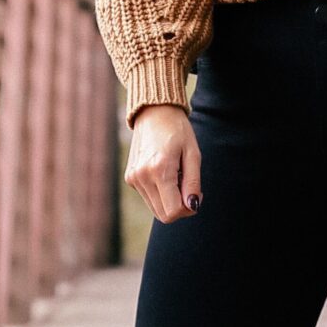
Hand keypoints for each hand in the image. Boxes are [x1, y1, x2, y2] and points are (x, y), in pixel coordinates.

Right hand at [124, 103, 202, 222]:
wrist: (154, 112)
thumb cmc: (178, 130)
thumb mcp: (193, 154)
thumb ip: (193, 183)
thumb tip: (192, 207)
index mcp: (159, 170)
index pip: (173, 211)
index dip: (189, 209)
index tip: (196, 194)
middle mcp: (142, 177)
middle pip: (163, 215)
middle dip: (180, 207)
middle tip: (189, 188)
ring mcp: (133, 178)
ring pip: (156, 209)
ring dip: (170, 200)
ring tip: (177, 177)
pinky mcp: (130, 178)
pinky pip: (149, 197)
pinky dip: (161, 193)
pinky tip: (166, 174)